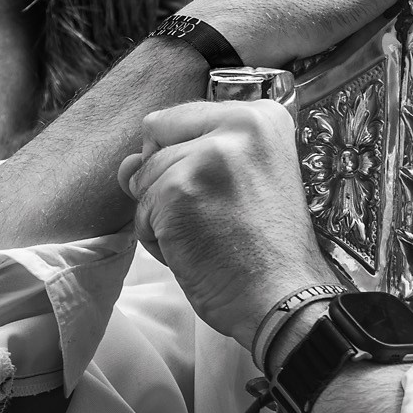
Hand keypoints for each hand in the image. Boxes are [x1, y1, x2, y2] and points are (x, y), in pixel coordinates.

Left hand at [119, 99, 336, 350]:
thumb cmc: (266, 248)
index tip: (220, 192)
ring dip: (162, 215)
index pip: (180, 119)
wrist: (284, 295)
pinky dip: (158, 239)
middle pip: (156, 141)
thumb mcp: (239, 181)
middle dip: (167, 183)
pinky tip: (197, 250)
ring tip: (210, 235)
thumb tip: (127, 164)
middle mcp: (240, 123)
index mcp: (262, 116)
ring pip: (145, 178)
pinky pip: (141, 212)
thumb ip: (185, 157)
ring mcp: (209, 155)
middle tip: (215, 215)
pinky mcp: (181, 189)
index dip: (183, 160)